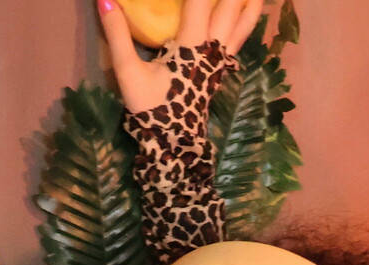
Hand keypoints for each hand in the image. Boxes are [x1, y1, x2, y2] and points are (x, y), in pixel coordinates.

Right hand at [97, 0, 265, 112]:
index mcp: (192, 46)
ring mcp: (220, 59)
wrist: (174, 145)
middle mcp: (212, 49)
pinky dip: (247, 20)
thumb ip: (118, 35)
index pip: (199, 1)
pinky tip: (249, 11)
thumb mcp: (130, 74)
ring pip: (242, 23)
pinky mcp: (220, 68)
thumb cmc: (153, 110)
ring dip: (250, 3)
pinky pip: (240, 37)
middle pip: (229, 8)